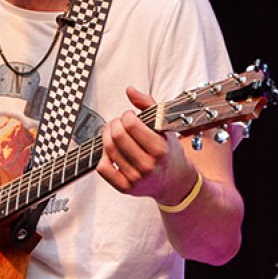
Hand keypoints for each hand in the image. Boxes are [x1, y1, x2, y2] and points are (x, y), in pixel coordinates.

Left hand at [96, 86, 198, 205]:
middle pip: (117, 136)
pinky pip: (103, 168)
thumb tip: (129, 90)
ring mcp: (135, 179)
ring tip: (114, 133)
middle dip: (114, 123)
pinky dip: (103, 156)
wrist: (175, 182)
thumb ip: (148, 105)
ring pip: (108, 149)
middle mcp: (147, 166)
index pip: (131, 125)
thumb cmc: (169, 152)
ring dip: (107, 136)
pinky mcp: (125, 188)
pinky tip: (112, 151)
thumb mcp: (165, 127)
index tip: (130, 116)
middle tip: (119, 123)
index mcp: (160, 150)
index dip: (126, 115)